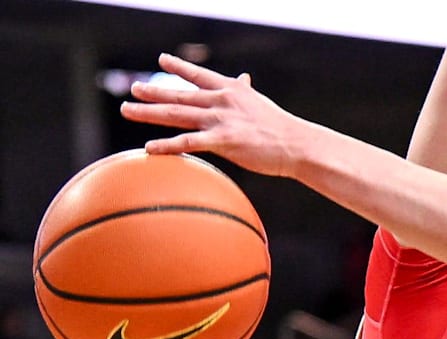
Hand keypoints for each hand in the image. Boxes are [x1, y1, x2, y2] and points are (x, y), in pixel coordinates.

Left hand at [120, 53, 307, 176]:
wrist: (297, 144)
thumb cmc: (281, 128)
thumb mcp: (259, 103)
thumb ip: (245, 91)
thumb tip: (244, 78)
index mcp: (231, 90)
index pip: (199, 75)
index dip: (179, 67)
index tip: (162, 60)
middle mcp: (222, 100)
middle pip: (179, 95)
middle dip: (153, 91)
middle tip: (133, 88)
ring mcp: (221, 120)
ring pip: (177, 115)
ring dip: (148, 112)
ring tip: (128, 110)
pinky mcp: (223, 141)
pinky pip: (188, 142)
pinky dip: (167, 145)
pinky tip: (150, 148)